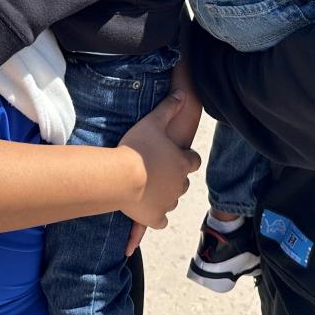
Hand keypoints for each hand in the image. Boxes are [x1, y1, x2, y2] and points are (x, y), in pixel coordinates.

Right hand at [116, 91, 200, 230]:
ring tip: (150, 188)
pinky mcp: (155, 217)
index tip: (176, 155)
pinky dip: (157, 217)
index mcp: (183, 163)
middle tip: (159, 171)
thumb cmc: (136, 148)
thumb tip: (182, 93)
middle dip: (175, 176)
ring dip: (165, 194)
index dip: (185, 157)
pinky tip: (149, 212)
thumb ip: (169, 107)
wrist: (120, 177)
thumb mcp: (153, 121)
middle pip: (183, 181)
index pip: (194, 160)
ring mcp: (168, 202)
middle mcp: (180, 184)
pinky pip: (161, 221)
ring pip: (173, 200)